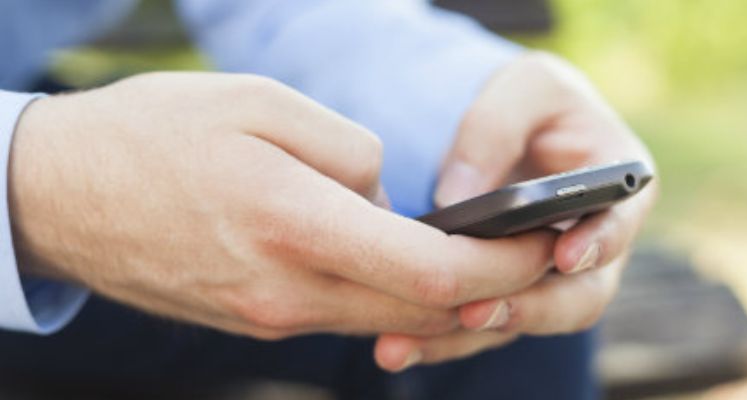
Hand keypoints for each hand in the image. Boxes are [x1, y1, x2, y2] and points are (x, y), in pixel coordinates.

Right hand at [10, 72, 555, 339]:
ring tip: (488, 260)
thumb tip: (393, 198)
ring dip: (448, 299)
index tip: (544, 243)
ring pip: (388, 319)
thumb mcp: (260, 105)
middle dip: (494, 288)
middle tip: (538, 253)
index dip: (503, 264)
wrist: (60, 196)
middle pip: (423, 310)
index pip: (433, 271)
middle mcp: (289, 290)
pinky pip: (347, 317)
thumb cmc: (156, 134)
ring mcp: (272, 316)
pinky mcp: (258, 320)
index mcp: (296, 227)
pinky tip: (410, 267)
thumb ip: (351, 153)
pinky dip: (394, 299)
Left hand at [374, 52, 658, 370]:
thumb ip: (495, 128)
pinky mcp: (512, 293)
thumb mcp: (525, 86)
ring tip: (410, 341)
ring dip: (470, 336)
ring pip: (525, 321)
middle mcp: (595, 245)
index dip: (597, 244)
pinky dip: (441, 338)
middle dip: (529, 309)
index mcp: (620, 188)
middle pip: (578, 297)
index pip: (619, 225)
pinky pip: (485, 326)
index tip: (565, 256)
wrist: (514, 129)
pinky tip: (395, 345)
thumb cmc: (533, 101)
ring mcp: (554, 279)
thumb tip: (457, 197)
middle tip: (476, 312)